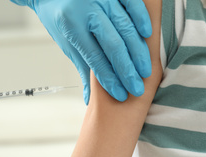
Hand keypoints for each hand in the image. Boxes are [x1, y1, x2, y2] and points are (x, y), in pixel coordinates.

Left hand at [11, 0, 151, 103]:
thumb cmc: (59, 17)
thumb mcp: (66, 42)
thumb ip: (82, 67)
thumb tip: (89, 99)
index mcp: (72, 26)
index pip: (95, 58)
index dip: (109, 79)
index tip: (121, 94)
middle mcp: (88, 10)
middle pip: (114, 45)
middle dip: (127, 70)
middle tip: (137, 89)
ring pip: (126, 27)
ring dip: (138, 52)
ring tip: (146, 72)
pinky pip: (132, 3)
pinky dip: (141, 19)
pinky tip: (147, 36)